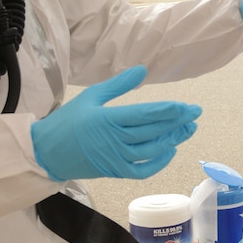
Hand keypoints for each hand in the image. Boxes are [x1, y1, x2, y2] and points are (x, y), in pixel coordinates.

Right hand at [30, 66, 199, 181]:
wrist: (47, 152)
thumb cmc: (68, 121)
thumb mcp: (91, 96)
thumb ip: (119, 84)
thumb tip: (143, 70)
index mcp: (109, 119)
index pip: (146, 115)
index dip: (170, 111)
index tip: (188, 106)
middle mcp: (116, 140)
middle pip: (154, 131)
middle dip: (178, 122)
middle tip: (195, 113)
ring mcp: (116, 158)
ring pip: (152, 151)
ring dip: (173, 140)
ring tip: (188, 129)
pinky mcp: (115, 172)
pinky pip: (143, 170)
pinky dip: (159, 162)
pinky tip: (170, 150)